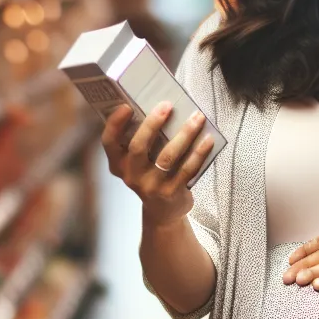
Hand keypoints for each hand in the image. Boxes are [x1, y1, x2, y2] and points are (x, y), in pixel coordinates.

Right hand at [101, 103, 214, 228]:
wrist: (163, 212)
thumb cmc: (151, 175)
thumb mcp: (138, 163)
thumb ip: (142, 141)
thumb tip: (159, 107)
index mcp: (119, 164)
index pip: (109, 142)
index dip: (115, 124)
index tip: (126, 106)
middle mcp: (131, 176)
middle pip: (138, 147)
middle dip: (152, 124)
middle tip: (167, 105)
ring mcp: (151, 186)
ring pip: (167, 157)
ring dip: (184, 134)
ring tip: (197, 117)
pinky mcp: (171, 193)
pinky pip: (187, 169)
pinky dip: (199, 153)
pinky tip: (208, 139)